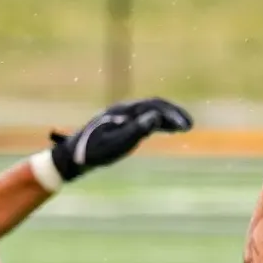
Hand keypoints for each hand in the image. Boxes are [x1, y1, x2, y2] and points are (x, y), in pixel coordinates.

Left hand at [48, 98, 192, 181]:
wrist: (73, 157)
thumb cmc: (93, 153)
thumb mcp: (115, 145)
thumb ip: (135, 130)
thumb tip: (155, 117)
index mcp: (123, 111)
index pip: (153, 106)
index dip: (171, 114)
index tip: (185, 126)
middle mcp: (124, 109)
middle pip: (154, 104)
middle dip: (173, 113)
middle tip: (189, 125)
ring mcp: (123, 116)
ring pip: (151, 111)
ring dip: (168, 117)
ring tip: (184, 127)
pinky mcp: (122, 124)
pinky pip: (145, 118)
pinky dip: (159, 122)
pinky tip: (167, 130)